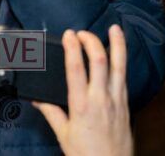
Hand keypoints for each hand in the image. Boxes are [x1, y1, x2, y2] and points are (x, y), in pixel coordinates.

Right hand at [33, 25, 132, 155]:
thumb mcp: (63, 135)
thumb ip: (52, 113)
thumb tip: (38, 99)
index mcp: (82, 106)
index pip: (76, 69)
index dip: (72, 47)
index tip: (68, 34)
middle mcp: (101, 99)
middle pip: (100, 61)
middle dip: (92, 41)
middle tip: (83, 32)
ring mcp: (116, 101)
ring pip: (119, 65)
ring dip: (118, 44)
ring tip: (115, 28)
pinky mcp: (126, 105)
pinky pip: (124, 77)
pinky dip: (122, 61)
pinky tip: (120, 54)